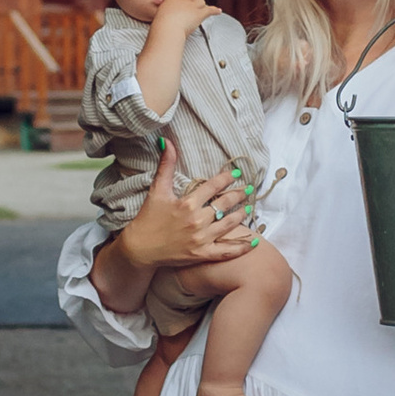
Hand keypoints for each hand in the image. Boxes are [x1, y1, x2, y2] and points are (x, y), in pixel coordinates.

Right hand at [121, 143, 251, 272]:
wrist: (140, 249)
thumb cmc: (148, 218)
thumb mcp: (157, 189)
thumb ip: (165, 165)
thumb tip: (166, 141)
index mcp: (187, 203)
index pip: (213, 186)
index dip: (226, 178)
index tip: (236, 173)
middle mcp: (197, 220)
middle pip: (224, 204)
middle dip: (238, 195)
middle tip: (248, 189)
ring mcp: (201, 239)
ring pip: (229, 224)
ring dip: (241, 215)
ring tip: (248, 207)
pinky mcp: (202, 254)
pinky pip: (227, 251)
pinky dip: (241, 248)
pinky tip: (254, 242)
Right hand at [148, 0, 213, 25]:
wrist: (168, 28)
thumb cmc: (159, 29)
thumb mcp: (155, 24)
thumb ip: (158, 25)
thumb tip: (155, 38)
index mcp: (168, 1)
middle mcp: (181, 0)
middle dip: (188, 5)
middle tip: (186, 12)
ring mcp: (191, 6)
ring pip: (200, 2)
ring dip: (201, 7)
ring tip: (203, 9)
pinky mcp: (199, 13)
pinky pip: (209, 10)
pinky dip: (215, 11)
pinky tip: (219, 11)